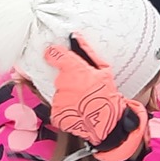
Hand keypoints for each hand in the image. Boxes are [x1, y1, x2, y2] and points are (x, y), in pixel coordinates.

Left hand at [42, 36, 145, 159]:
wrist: (108, 123)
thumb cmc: (108, 96)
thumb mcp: (104, 70)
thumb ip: (87, 52)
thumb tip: (76, 37)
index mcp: (74, 70)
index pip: (54, 55)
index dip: (52, 54)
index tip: (52, 54)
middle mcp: (63, 84)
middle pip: (59, 77)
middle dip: (68, 81)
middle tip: (82, 88)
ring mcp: (58, 99)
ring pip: (59, 93)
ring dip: (68, 95)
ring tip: (82, 101)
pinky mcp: (56, 113)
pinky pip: (58, 107)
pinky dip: (66, 108)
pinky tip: (78, 110)